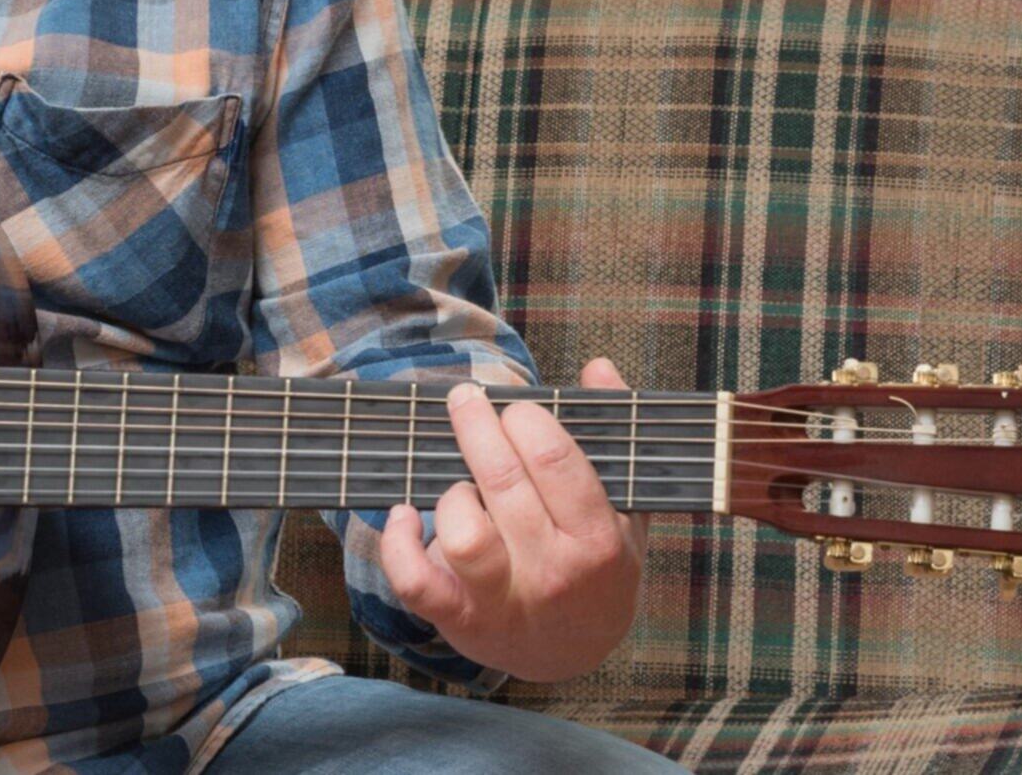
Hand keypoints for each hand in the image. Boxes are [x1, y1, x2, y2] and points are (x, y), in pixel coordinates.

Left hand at [377, 357, 647, 681]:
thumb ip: (612, 434)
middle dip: (476, 426)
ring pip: (462, 532)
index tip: (513, 405)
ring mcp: (504, 602)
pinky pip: (415, 581)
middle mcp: (553, 574)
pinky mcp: (460, 621)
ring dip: (452, 493)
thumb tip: (598, 366)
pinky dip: (398, 543)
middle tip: (464, 400)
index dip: (525, 418)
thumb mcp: (623, 507)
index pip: (555, 459)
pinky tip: (403, 514)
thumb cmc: (595, 566)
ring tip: (462, 485)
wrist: (574, 653)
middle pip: (502, 482)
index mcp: (597, 540)